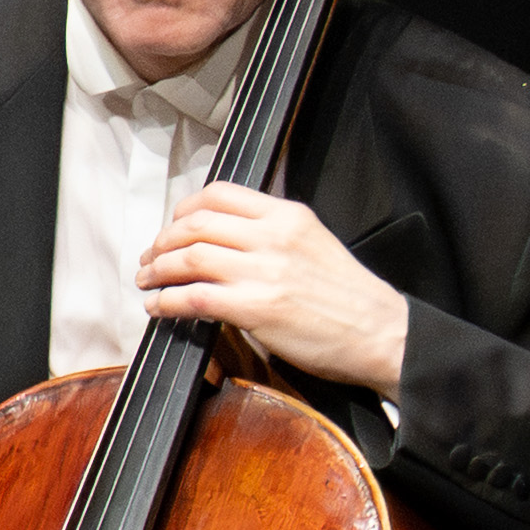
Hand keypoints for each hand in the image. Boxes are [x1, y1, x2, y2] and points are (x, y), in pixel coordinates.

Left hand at [142, 177, 411, 398]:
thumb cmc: (347, 296)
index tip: (170, 227)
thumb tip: (218, 238)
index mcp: (288, 215)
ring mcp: (265, 272)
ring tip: (147, 281)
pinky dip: (166, 301)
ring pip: (188, 258)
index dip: (182, 211)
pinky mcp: (257, 308)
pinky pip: (193, 297)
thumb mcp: (313, 243)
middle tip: (150, 258)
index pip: (218, 195)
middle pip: (194, 225)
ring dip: (156, 271)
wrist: (383, 333)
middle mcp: (274, 237)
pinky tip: (158, 307)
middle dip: (162, 242)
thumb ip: (270, 233)